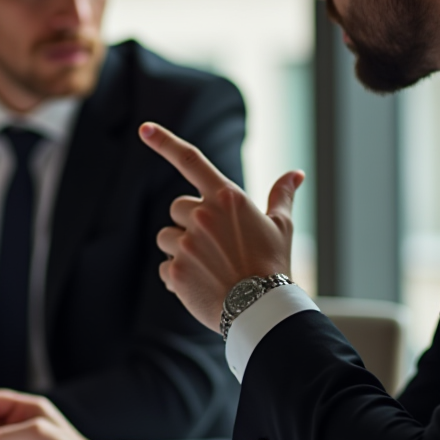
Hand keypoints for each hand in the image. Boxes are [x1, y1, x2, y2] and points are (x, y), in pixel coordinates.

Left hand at [139, 122, 304, 331]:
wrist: (263, 311)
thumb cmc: (274, 266)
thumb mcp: (281, 228)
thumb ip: (282, 197)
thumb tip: (295, 174)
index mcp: (227, 198)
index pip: (191, 160)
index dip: (165, 142)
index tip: (144, 129)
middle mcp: (203, 215)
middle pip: (176, 208)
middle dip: (188, 223)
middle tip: (214, 246)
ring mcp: (187, 243)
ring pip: (166, 238)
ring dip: (180, 250)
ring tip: (208, 268)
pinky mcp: (175, 270)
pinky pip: (165, 268)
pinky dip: (177, 277)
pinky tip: (201, 287)